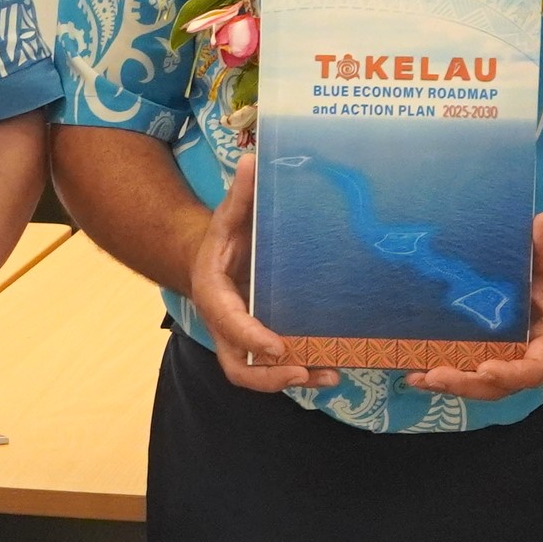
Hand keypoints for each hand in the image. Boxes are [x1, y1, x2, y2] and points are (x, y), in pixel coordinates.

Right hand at [187, 153, 333, 393]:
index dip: (252, 337)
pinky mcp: (259, 344)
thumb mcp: (230, 214)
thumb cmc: (225, 238)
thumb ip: (241, 195)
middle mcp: (225, 324)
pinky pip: (275, 369)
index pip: (229, 323)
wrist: (211, 260)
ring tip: (328, 375)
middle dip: (269, 377)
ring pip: (256, 374)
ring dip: (290, 380)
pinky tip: (331, 370)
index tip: (278, 346)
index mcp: (214, 293)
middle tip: (303, 372)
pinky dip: (301, 372)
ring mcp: (241, 340)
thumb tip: (252, 160)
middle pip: (237, 366)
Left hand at [411, 212, 542, 399]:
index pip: (532, 369)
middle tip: (436, 375)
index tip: (487, 367)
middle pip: (498, 386)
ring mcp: (506, 365)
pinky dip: (443, 378)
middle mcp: (524, 362)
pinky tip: (414, 373)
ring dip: (449, 385)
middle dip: (467, 384)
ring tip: (418, 377)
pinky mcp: (490, 361)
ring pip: (480, 386)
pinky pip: (469, 375)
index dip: (510, 373)